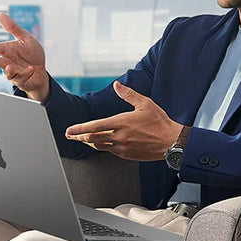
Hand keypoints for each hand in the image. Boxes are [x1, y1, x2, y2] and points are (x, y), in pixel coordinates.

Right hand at [0, 12, 48, 100]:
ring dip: (9, 71)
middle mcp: (7, 62)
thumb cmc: (31, 53)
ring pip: (8, 73)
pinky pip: (22, 78)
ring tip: (9, 67)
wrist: (41, 69)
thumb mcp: (24, 38)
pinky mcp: (22, 81)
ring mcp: (14, 73)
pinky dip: (26, 73)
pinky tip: (31, 69)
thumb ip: (13, 27)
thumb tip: (0, 14)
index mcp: (6, 50)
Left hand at [64, 81, 183, 160]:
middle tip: (69, 136)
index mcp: (121, 122)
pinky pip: (110, 151)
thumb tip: (116, 85)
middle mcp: (119, 136)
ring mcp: (122, 147)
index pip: (95, 126)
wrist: (172, 142)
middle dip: (79, 137)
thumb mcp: (145, 103)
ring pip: (100, 146)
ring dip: (88, 142)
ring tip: (81, 140)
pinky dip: (103, 147)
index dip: (80, 128)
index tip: (69, 130)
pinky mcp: (127, 155)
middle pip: (93, 138)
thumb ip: (128, 94)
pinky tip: (101, 144)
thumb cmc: (159, 122)